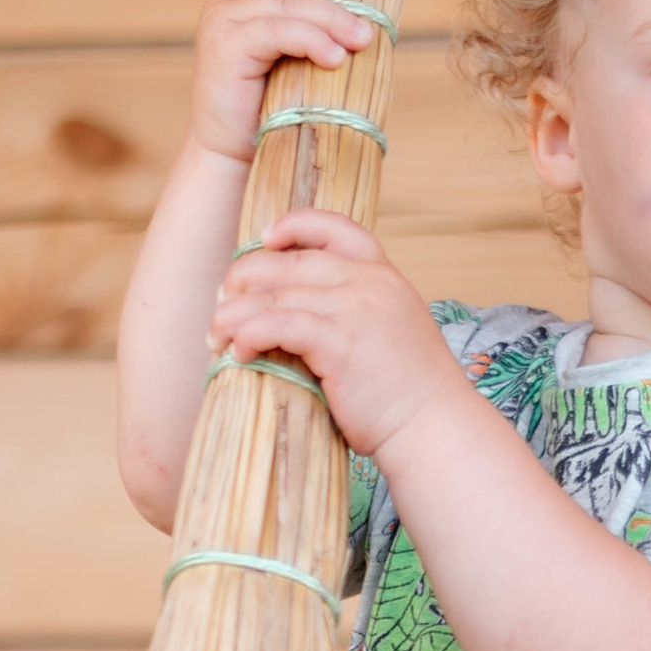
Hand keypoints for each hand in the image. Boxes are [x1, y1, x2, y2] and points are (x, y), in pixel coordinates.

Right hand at [187, 0, 379, 166]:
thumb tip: (370, 13)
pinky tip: (334, 57)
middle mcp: (230, 0)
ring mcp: (225, 22)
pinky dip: (310, 40)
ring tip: (363, 38)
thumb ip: (315, 25)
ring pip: (287, 3)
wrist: (232, 154)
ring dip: (331, 16)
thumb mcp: (295, 56)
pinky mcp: (226, 48)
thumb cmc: (272, 106)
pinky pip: (276, 32)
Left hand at [210, 211, 470, 462]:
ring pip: (274, 293)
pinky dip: (247, 335)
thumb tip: (304, 316)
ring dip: (234, 314)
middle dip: (244, 278)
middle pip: (289, 261)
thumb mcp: (392, 331)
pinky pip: (276, 323)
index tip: (265, 237)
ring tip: (216, 337)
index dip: (294, 225)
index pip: (335, 227)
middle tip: (222, 304)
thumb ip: (358, 311)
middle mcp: (368, 283)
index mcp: (383, 275)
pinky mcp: (338, 342)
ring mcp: (354, 309)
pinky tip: (237, 353)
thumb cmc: (410, 393)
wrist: (434, 426)